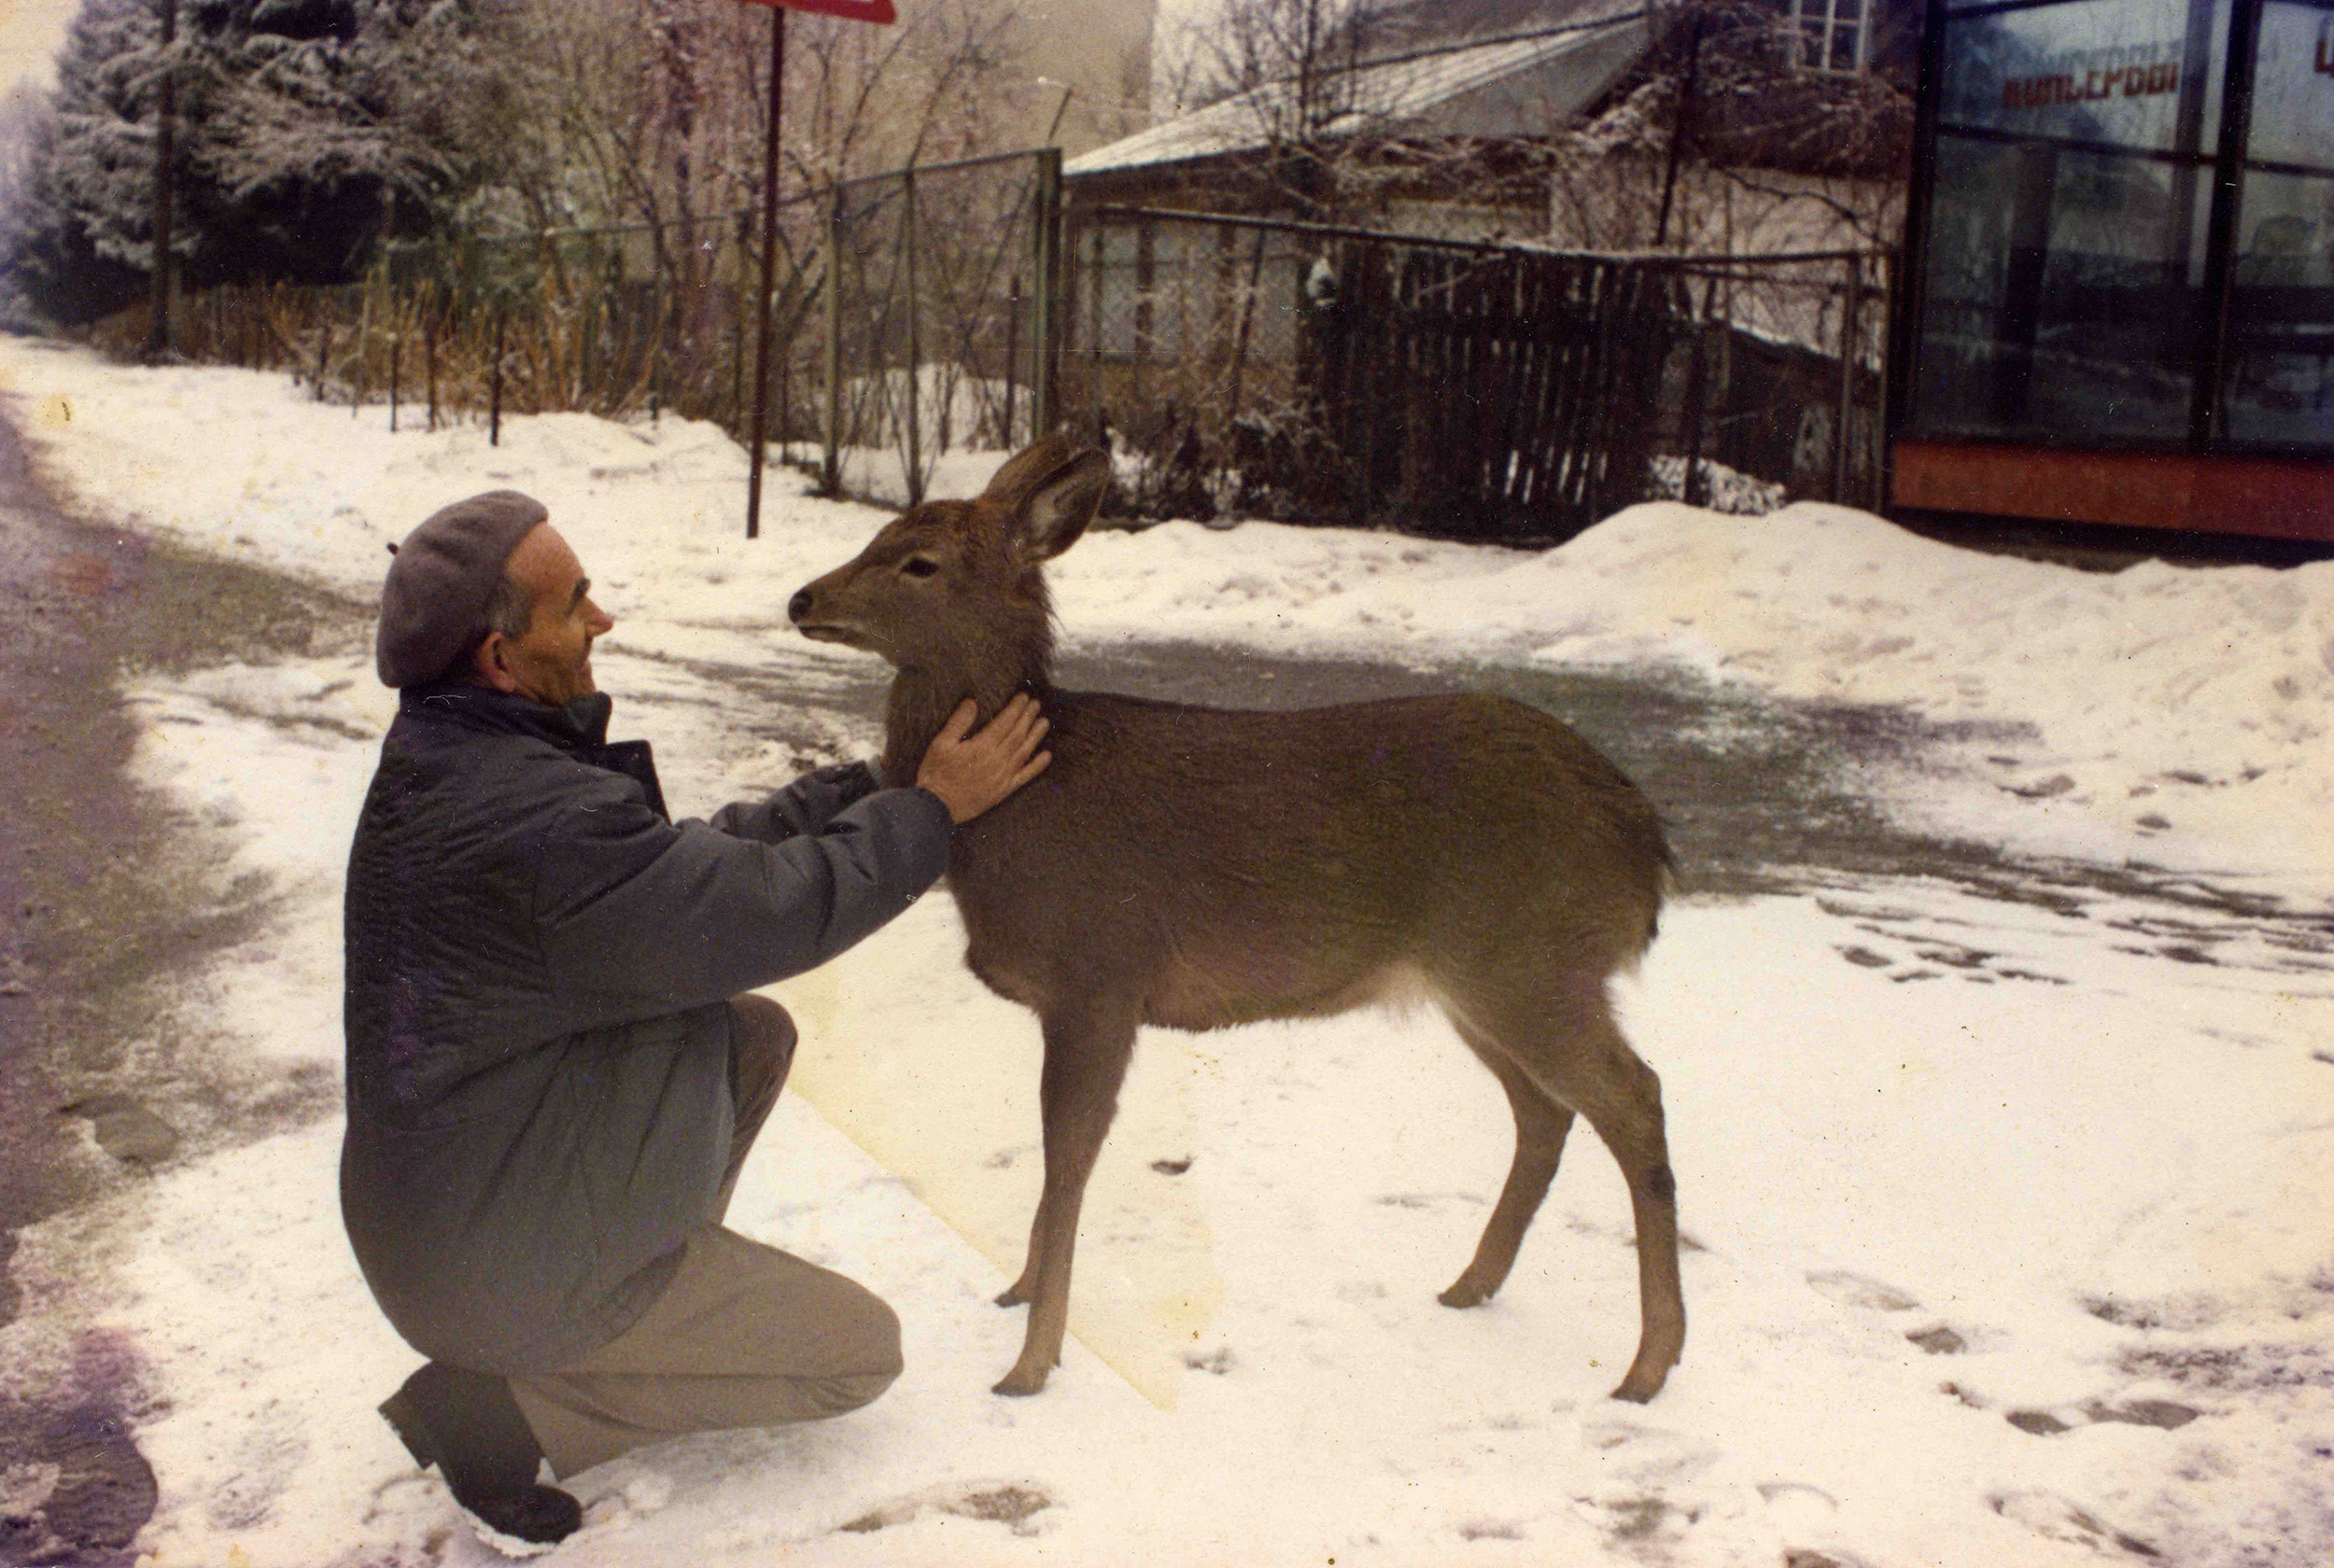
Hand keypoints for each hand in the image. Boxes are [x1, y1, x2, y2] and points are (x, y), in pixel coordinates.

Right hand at [915, 694, 1050, 824]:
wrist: (938, 807)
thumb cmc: (936, 773)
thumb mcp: (940, 744)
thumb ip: (958, 722)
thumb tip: (972, 702)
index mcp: (981, 747)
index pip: (1004, 722)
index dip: (1015, 708)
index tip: (1024, 697)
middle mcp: (996, 760)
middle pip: (1017, 734)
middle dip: (1028, 717)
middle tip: (1037, 704)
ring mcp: (1002, 776)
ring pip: (1024, 752)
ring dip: (1036, 736)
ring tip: (1044, 722)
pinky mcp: (1004, 790)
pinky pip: (1025, 776)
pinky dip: (1037, 766)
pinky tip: (1047, 756)